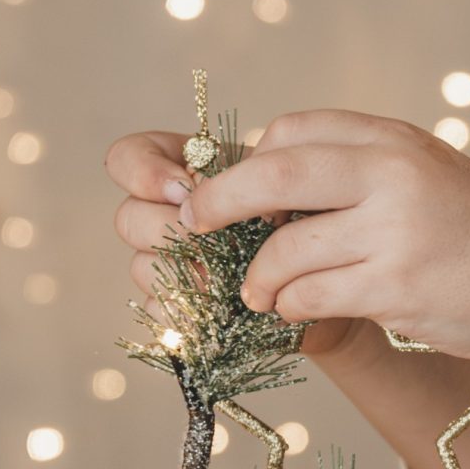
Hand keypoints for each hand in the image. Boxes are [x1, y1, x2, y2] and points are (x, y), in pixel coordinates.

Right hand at [106, 125, 382, 358]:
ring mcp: (171, 264)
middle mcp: (169, 216)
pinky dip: (189, 310)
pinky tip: (219, 308)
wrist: (341, 276)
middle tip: (213, 241)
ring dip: (184, 272)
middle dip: (168, 228)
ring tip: (225, 277)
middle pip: (128, 217)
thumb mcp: (293, 182)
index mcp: (187, 171)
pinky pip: (162, 310)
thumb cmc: (317, 214)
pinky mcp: (185, 308)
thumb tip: (209, 192)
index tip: (183, 186)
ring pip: (142, 266)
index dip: (141, 169)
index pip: (129, 158)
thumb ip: (254, 174)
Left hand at [173, 110, 469, 362]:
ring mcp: (394, 230)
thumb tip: (265, 181)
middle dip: (217, 204)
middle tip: (193, 227)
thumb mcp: (426, 173)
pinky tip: (293, 310)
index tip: (229, 197)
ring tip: (258, 292)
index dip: (245, 165)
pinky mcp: (396, 286)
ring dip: (257, 277)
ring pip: (285, 248)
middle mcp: (393, 173)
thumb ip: (359, 169)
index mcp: (393, 139)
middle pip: (272, 174)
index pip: (290, 133)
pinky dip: (288, 306)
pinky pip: (310, 296)